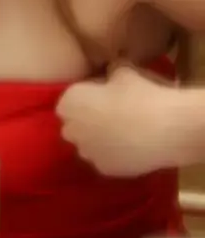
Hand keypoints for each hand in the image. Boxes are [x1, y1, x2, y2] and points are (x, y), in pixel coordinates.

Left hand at [60, 62, 192, 176]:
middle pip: (74, 126)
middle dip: (88, 123)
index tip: (105, 99)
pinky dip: (114, 157)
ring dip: (100, 141)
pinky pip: (105, 162)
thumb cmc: (142, 95)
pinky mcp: (104, 169)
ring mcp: (86, 152)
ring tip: (125, 135)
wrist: (167, 128)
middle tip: (113, 118)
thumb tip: (112, 68)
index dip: (86, 101)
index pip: (69, 102)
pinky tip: (132, 150)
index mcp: (69, 102)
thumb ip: (112, 70)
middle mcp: (70, 128)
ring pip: (88, 146)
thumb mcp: (125, 72)